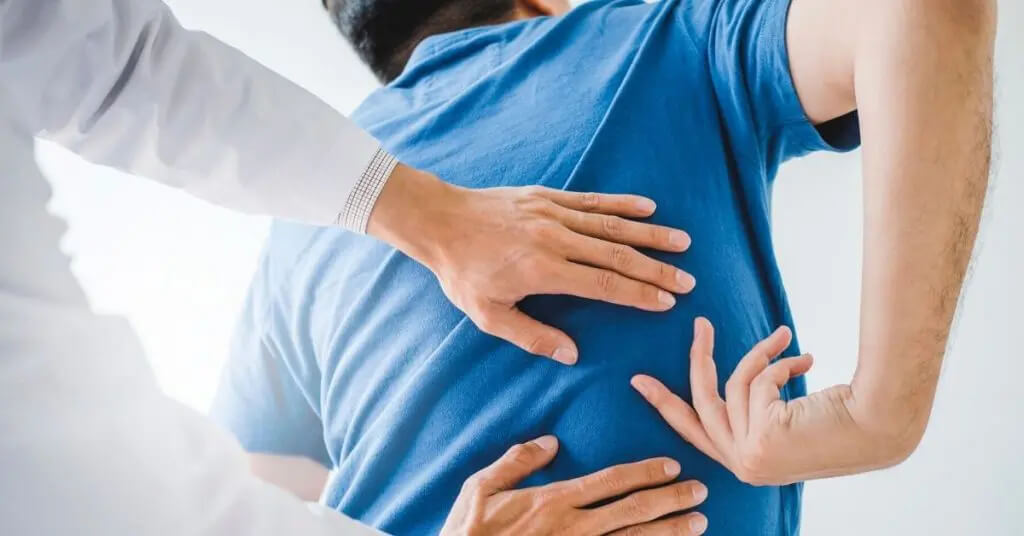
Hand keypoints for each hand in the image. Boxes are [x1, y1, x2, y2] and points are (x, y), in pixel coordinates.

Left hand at [369, 165, 694, 363]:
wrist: (440, 221)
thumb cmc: (463, 272)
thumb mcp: (488, 314)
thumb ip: (532, 336)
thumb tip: (572, 354)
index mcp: (544, 271)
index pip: (603, 285)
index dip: (638, 295)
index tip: (667, 303)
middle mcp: (555, 240)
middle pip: (617, 256)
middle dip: (656, 270)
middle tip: (687, 282)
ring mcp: (553, 214)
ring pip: (612, 225)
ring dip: (650, 235)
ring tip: (683, 243)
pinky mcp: (548, 197)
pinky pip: (592, 201)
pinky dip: (621, 204)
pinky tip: (648, 207)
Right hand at [441, 436, 708, 535]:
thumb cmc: (468, 532)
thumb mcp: (480, 488)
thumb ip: (517, 461)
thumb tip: (551, 441)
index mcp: (553, 501)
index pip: (609, 482)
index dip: (644, 473)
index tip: (672, 465)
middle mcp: (573, 529)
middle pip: (633, 512)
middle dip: (670, 501)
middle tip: (702, 491)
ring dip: (669, 532)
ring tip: (699, 524)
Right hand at [630, 318, 910, 485]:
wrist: (879, 427)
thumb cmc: (842, 420)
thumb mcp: (785, 417)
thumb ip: (756, 406)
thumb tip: (736, 377)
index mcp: (746, 464)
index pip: (695, 431)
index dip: (665, 404)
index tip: (639, 381)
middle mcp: (743, 466)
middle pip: (701, 402)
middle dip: (698, 359)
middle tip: (699, 324)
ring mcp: (751, 456)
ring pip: (734, 386)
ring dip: (762, 354)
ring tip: (786, 338)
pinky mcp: (762, 439)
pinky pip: (757, 382)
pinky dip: (779, 364)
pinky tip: (807, 362)